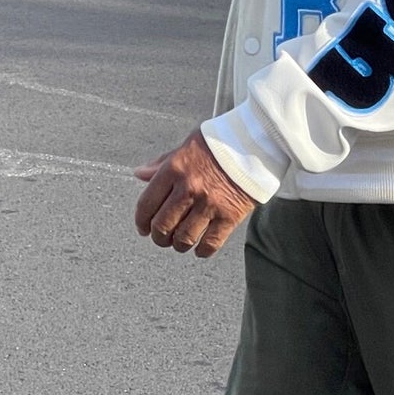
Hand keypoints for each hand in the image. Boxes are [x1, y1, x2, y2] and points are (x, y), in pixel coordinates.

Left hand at [134, 131, 257, 259]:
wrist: (254, 145)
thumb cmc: (219, 144)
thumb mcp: (186, 147)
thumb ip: (162, 163)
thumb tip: (140, 174)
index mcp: (174, 169)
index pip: (147, 204)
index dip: (141, 221)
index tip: (143, 227)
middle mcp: (189, 188)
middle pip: (162, 226)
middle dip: (158, 237)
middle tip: (161, 238)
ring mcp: (209, 204)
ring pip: (183, 239)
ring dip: (178, 245)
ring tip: (180, 242)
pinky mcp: (229, 216)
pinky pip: (210, 244)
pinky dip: (202, 251)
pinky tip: (200, 247)